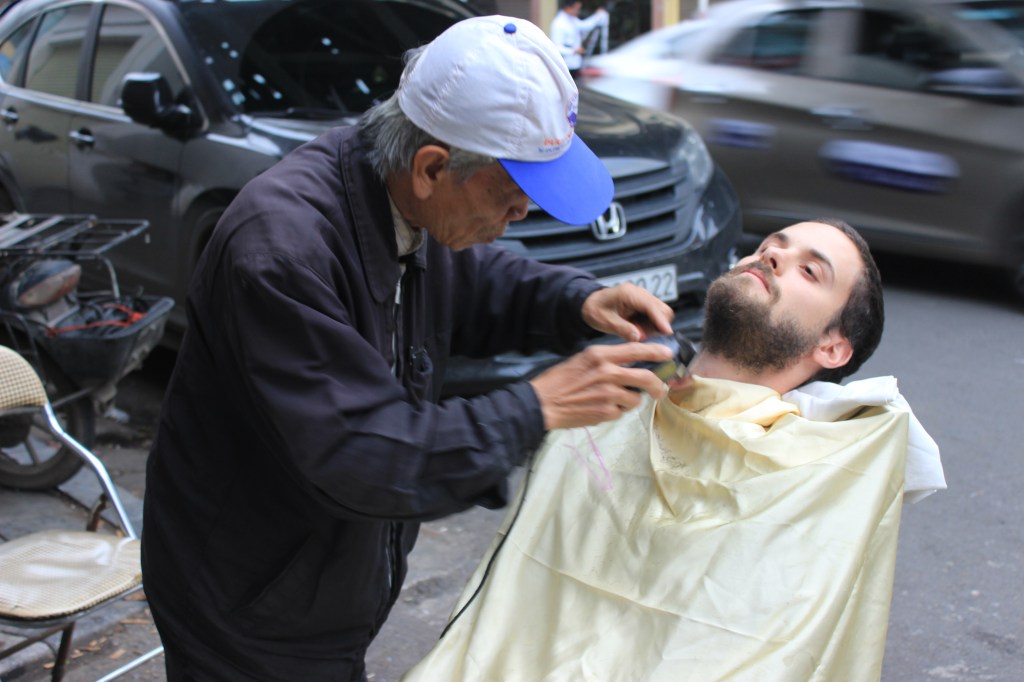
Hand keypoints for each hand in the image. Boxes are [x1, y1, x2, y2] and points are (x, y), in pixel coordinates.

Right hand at [529, 342, 672, 429]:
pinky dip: (616, 412)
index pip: (636, 349)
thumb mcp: (583, 359)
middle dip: (657, 385)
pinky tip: (601, 408)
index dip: (656, 351)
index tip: (667, 354)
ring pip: (636, 398)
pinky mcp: (606, 412)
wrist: (543, 403)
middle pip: (646, 377)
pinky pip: (622, 412)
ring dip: (630, 401)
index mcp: (600, 355)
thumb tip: (631, 363)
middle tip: (659, 389)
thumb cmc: (560, 380)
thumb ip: (606, 359)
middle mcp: (607, 372)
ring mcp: (608, 393)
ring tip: (614, 401)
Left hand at [581, 283, 673, 341]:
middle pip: (662, 309)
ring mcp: (644, 297)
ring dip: (655, 326)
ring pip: (662, 313)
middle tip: (642, 336)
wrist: (591, 303)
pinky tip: (637, 329)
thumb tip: (638, 337)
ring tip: (636, 332)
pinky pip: (656, 315)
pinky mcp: (645, 304)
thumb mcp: (605, 322)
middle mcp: (640, 293)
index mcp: (629, 293)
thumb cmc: (595, 310)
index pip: (651, 306)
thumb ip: (622, 329)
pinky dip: (651, 325)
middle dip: (658, 325)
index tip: (668, 332)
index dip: (661, 320)